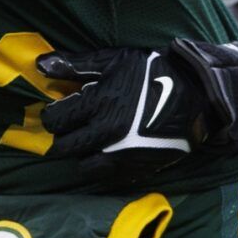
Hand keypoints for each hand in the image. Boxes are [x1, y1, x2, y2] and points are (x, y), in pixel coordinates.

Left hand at [36, 47, 205, 179]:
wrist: (197, 97)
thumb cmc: (153, 72)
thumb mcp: (115, 60)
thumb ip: (76, 64)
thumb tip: (40, 66)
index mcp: (99, 104)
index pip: (55, 121)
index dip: (53, 115)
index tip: (60, 111)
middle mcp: (106, 133)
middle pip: (64, 147)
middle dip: (63, 137)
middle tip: (72, 127)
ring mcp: (121, 155)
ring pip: (83, 166)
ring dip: (81, 154)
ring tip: (90, 141)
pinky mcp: (136, 169)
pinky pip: (106, 177)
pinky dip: (102, 167)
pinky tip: (108, 152)